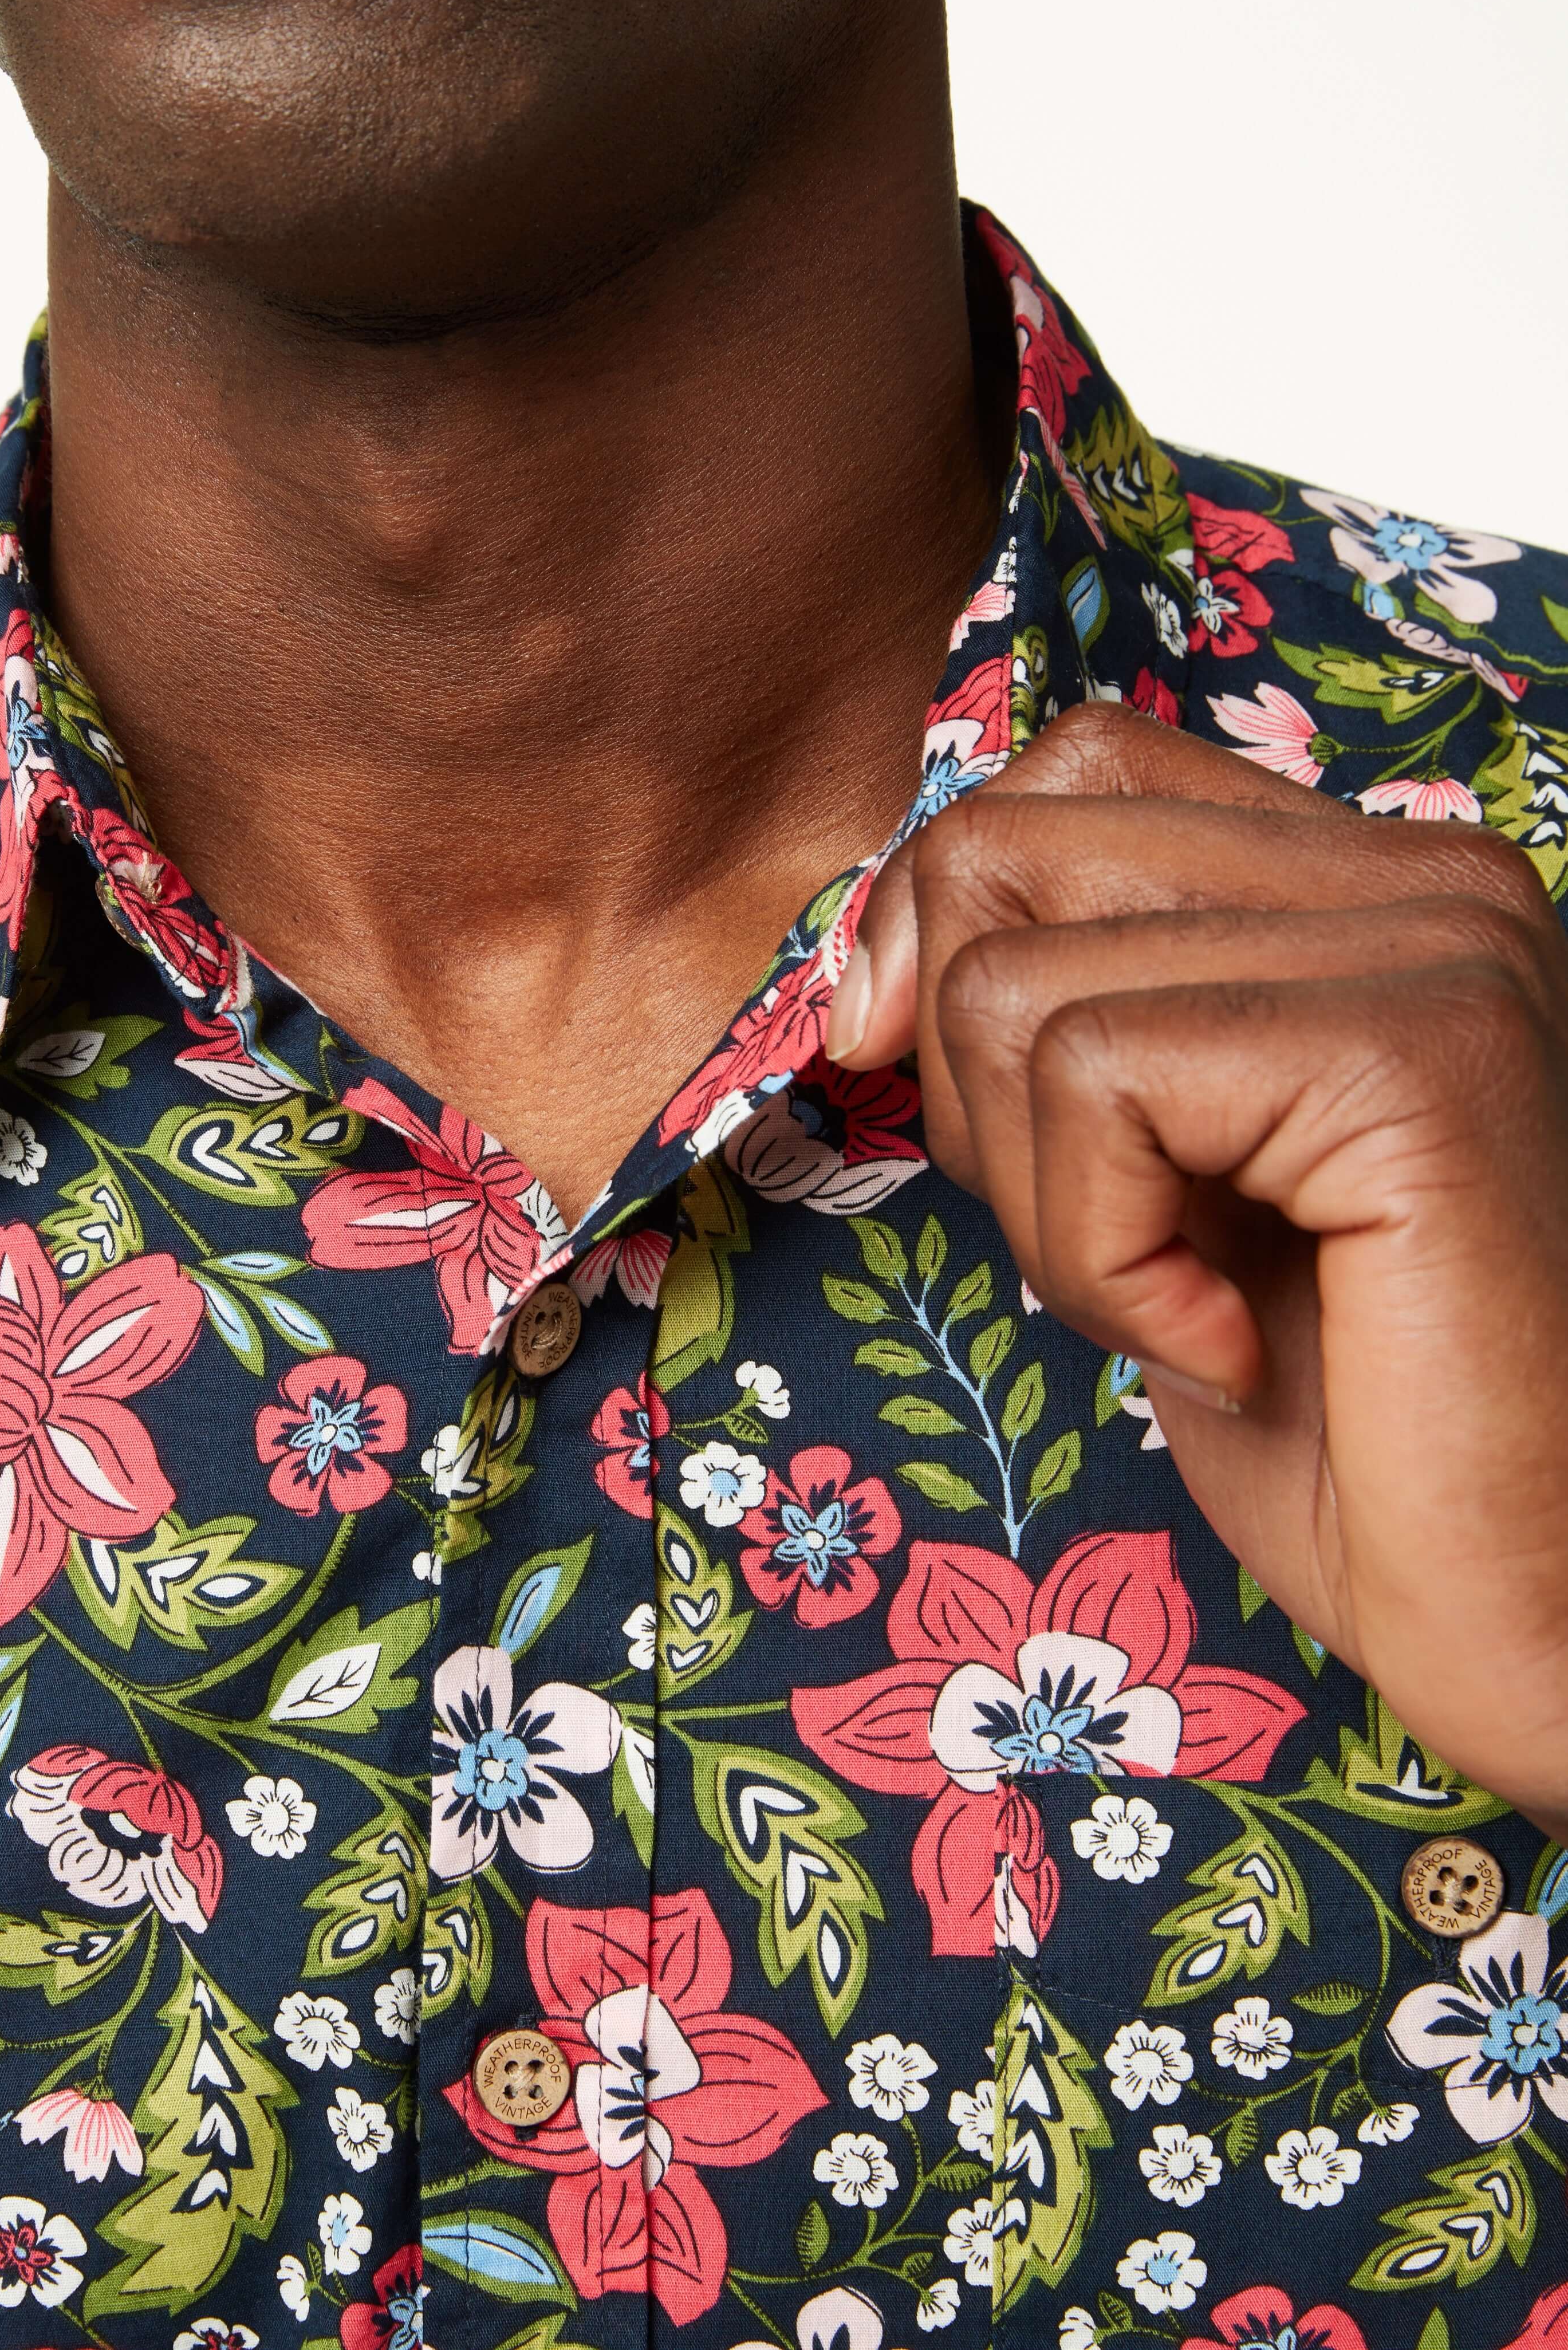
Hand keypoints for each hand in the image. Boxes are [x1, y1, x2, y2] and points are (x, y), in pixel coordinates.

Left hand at [828, 701, 1567, 1835]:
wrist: (1511, 1597)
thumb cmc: (1329, 1411)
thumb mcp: (1138, 1169)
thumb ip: (1046, 1017)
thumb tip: (864, 965)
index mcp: (1364, 878)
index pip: (1066, 771)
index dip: (942, 920)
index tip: (943, 1081)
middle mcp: (1424, 872)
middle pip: (1005, 853)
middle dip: (974, 1088)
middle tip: (1114, 1237)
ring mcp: (1436, 946)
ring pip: (1012, 986)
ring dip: (1043, 1207)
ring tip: (1187, 1304)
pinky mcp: (1418, 1052)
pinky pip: (1094, 1079)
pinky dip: (1103, 1258)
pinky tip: (1229, 1344)